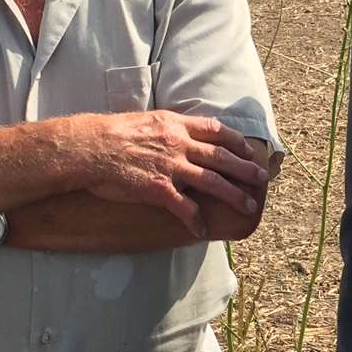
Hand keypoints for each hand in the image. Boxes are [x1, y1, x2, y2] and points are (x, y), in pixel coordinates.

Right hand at [76, 111, 268, 238]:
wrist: (90, 148)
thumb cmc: (111, 133)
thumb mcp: (146, 120)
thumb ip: (166, 127)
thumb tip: (176, 132)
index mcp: (175, 124)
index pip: (215, 130)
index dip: (235, 141)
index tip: (248, 150)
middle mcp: (179, 143)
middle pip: (221, 157)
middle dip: (245, 169)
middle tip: (262, 178)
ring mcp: (171, 166)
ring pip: (212, 181)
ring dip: (233, 195)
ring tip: (247, 206)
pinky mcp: (159, 189)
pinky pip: (184, 207)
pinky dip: (196, 220)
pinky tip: (203, 230)